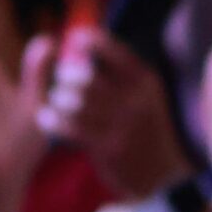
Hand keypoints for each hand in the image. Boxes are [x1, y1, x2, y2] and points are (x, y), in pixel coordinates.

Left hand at [37, 27, 190, 200]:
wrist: (166, 173)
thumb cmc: (147, 128)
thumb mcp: (146, 96)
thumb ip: (121, 74)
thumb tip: (85, 44)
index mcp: (145, 81)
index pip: (116, 52)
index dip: (92, 41)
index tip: (76, 38)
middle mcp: (134, 99)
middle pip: (87, 78)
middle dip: (67, 76)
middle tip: (62, 80)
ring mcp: (121, 124)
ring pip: (75, 102)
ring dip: (59, 99)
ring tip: (56, 101)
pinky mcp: (108, 147)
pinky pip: (70, 128)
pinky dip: (52, 121)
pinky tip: (46, 119)